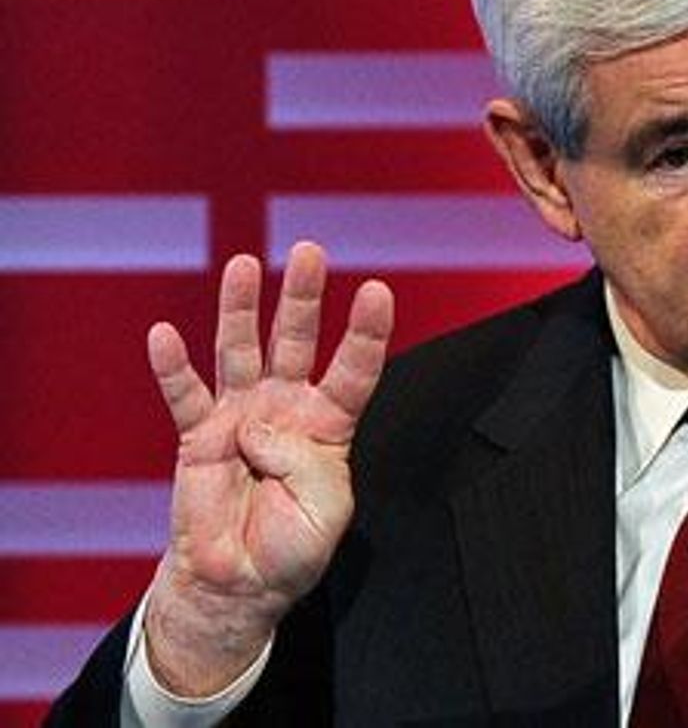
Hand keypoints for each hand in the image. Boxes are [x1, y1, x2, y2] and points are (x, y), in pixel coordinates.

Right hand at [143, 242, 392, 694]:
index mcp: (327, 425)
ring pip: (240, 351)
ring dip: (241, 309)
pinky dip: (172, 367)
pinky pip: (184, 395)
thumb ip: (303, 465)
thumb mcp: (325, 512)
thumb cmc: (291, 548)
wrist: (239, 584)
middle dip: (302, 297)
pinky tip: (163, 335)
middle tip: (309, 251)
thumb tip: (256, 427)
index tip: (377, 289)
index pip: (354, 370)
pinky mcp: (197, 435)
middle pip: (296, 341)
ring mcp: (240, 415)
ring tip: (245, 265)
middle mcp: (284, 408)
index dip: (366, 332)